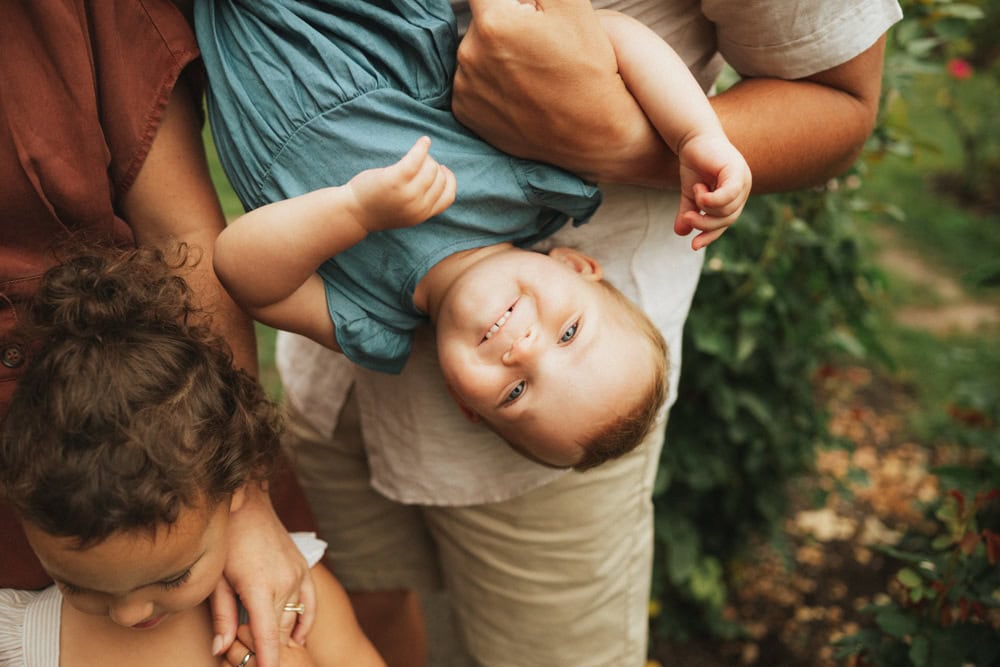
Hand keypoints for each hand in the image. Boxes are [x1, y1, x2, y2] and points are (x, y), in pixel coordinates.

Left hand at [211, 485, 315, 666]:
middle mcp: (283, 582)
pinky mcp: (302, 568)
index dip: (267, 660)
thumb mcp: (217, 580)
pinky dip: (306, 621)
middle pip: (280, 631)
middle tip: (254, 662)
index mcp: (259, 587)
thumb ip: (222, 616)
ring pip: (293, 618)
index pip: (266, 635)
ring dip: (283, 636)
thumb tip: (221, 649)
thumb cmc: (227, 541)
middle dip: (270, 651)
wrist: (247, 504)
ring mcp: (296, 574)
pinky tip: (300, 637)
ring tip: (273, 652)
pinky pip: (310, 603)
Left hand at [347, 136, 455, 231]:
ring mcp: (407, 194)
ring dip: (427, 158)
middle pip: (439, 179)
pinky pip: (417, 158)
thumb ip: (422, 203)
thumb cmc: (377, 208)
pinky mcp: (395, 179)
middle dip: (434, 167)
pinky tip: (424, 141)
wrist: (353, 213)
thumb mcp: (406, 212)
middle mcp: (418, 207)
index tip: (443, 171)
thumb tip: (440, 180)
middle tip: (422, 161)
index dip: (449, 181)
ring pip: (431, 168)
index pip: (448, 197)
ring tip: (418, 154)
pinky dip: (422, 147)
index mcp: (422, 215)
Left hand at [454, 0, 670, 184]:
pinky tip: (519, 91)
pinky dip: (490, 83)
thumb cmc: (588, 69)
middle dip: (506, 24)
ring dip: (498, 53)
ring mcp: (465, 87)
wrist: (593, 135)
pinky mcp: (465, 113)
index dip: (511, 2)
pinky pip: (472, 83)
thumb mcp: (571, 5)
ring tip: (532, 71)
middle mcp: (469, 55)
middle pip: (483, 20)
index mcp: (492, 22)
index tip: (527, 13)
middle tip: (540, 45)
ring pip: (477, 52)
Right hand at [674, 133, 751, 249]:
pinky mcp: (736, 170)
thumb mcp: (690, 193)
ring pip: (728, 209)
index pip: (726, 222)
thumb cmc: (695, 163)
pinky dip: (712, 200)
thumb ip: (688, 213)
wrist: (693, 138)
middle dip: (706, 224)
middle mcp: (744, 188)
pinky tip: (699, 193)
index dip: (711, 236)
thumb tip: (680, 233)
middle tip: (688, 218)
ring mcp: (743, 179)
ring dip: (706, 209)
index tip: (693, 246)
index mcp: (736, 195)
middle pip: (728, 218)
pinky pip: (728, 195)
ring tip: (694, 195)